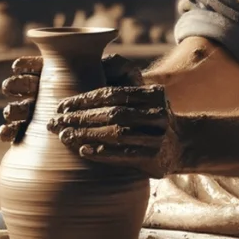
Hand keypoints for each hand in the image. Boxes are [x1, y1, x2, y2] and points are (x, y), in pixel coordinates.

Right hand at [0, 54, 143, 143]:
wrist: (125, 127)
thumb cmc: (122, 97)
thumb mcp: (122, 80)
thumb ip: (118, 67)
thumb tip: (113, 58)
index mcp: (61, 76)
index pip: (38, 68)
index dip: (26, 66)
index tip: (18, 66)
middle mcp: (47, 95)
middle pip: (24, 88)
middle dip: (15, 86)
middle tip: (11, 87)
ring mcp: (41, 116)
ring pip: (19, 111)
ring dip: (11, 111)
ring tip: (9, 114)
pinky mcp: (39, 139)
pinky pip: (20, 136)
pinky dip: (10, 134)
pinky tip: (5, 136)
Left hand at [47, 84, 180, 178]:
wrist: (182, 145)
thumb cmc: (148, 119)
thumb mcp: (142, 99)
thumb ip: (118, 89)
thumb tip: (85, 80)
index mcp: (152, 94)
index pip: (113, 94)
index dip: (85, 99)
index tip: (61, 106)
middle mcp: (158, 113)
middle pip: (113, 113)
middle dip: (81, 117)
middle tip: (56, 122)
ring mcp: (158, 136)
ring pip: (117, 133)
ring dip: (87, 134)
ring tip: (64, 136)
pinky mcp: (154, 158)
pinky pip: (123, 155)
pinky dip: (102, 152)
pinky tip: (83, 150)